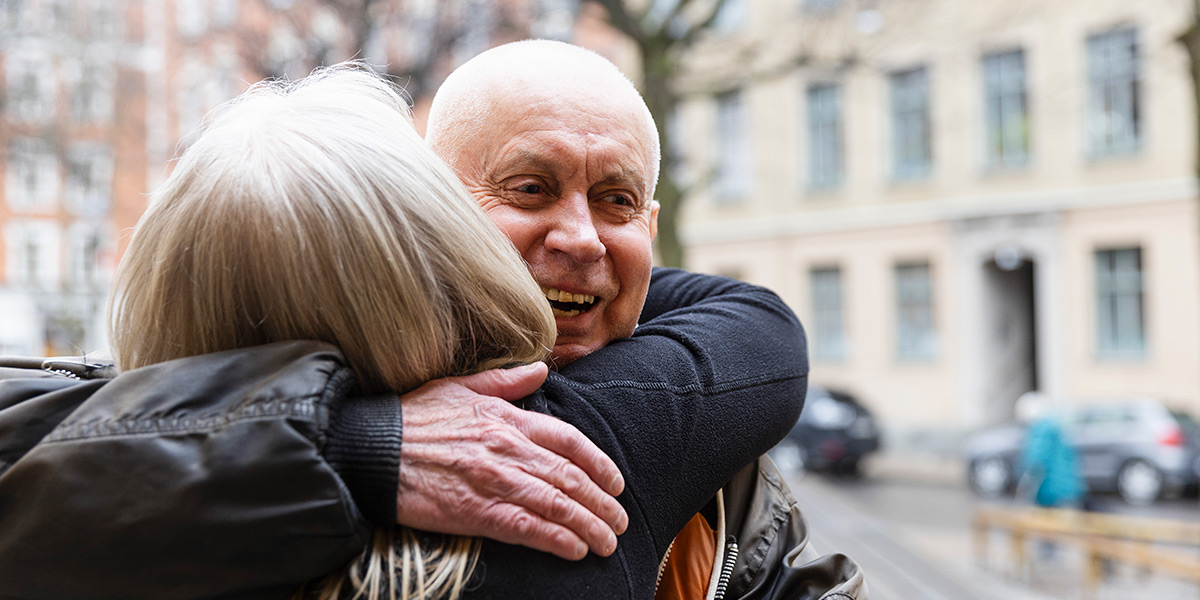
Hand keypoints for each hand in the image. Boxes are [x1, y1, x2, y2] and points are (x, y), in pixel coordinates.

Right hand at [396, 362, 627, 559]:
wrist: (371, 449)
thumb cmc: (413, 418)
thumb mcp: (461, 387)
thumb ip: (506, 381)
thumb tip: (541, 368)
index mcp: (507, 418)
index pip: (569, 440)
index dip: (599, 463)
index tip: (616, 483)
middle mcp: (508, 448)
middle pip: (570, 477)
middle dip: (602, 502)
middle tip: (619, 521)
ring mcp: (494, 481)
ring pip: (556, 505)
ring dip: (589, 525)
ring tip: (607, 542)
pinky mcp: (475, 512)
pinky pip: (527, 528)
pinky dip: (556, 539)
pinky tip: (575, 550)